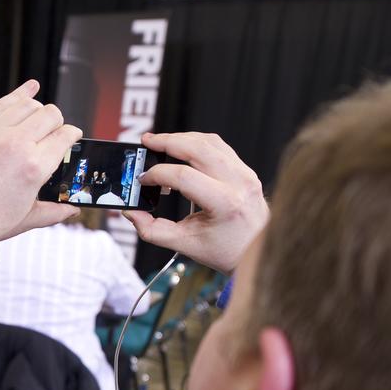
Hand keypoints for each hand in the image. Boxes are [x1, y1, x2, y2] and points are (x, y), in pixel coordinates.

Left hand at [0, 80, 80, 241]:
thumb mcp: (27, 220)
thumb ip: (54, 212)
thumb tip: (72, 209)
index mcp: (35, 167)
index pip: (65, 136)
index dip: (73, 135)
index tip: (72, 137)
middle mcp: (18, 144)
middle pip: (51, 114)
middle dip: (58, 122)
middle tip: (54, 132)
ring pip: (29, 104)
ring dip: (39, 110)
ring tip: (38, 120)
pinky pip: (3, 102)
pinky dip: (20, 93)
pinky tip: (30, 88)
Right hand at [123, 132, 268, 272]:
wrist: (258, 251)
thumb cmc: (228, 251)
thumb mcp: (186, 245)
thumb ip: (153, 230)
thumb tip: (131, 213)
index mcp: (226, 204)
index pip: (184, 177)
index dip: (158, 174)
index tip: (143, 180)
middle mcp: (239, 183)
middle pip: (198, 148)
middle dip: (167, 141)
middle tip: (146, 141)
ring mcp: (245, 174)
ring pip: (209, 141)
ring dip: (182, 138)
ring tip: (161, 141)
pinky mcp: (245, 170)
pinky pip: (219, 146)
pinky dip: (197, 142)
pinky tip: (182, 147)